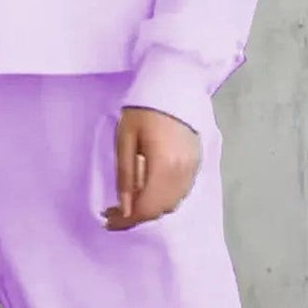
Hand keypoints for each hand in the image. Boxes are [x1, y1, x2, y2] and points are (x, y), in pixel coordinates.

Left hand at [103, 105, 201, 230]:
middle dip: (138, 216)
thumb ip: (126, 177)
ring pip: (172, 204)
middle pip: (160, 210)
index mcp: (163, 167)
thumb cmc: (143, 110)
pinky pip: (181, 192)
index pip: (145, 208)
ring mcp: (193, 168)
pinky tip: (149, 189)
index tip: (109, 221)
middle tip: (115, 212)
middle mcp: (182, 173)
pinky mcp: (197, 163)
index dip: (126, 220)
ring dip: (151, 208)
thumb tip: (125, 209)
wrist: (175, 85)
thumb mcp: (125, 141)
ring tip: (131, 201)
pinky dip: (164, 198)